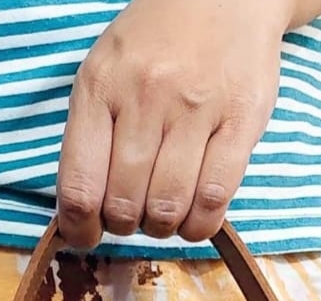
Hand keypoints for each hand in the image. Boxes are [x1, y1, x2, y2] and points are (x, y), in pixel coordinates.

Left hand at [56, 0, 297, 248]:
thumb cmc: (156, 43)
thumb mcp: (105, 73)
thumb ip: (90, 136)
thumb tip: (82, 211)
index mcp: (100, 87)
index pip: (79, 185)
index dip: (79, 228)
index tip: (86, 236)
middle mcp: (145, 96)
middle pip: (124, 204)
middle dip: (125, 225)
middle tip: (133, 214)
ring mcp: (196, 108)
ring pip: (168, 206)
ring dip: (162, 227)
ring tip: (164, 213)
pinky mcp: (241, 120)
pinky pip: (215, 198)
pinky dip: (200, 224)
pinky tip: (194, 217)